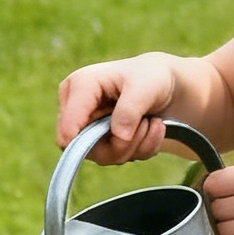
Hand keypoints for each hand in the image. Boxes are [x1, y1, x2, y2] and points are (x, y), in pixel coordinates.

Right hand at [56, 54, 177, 162]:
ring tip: (151, 122)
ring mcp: (89, 129)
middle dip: (121, 143)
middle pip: (85, 146)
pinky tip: (151, 128)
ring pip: (104, 156)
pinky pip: (119, 158)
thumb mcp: (145, 86)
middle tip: (146, 125)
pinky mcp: (102, 143)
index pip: (68, 122)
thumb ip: (129, 110)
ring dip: (136, 144)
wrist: (165, 85)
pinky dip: (141, 148)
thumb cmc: (150, 76)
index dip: (79, 139)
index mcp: (79, 86)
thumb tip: (119, 136)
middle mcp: (78, 110)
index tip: (105, 143)